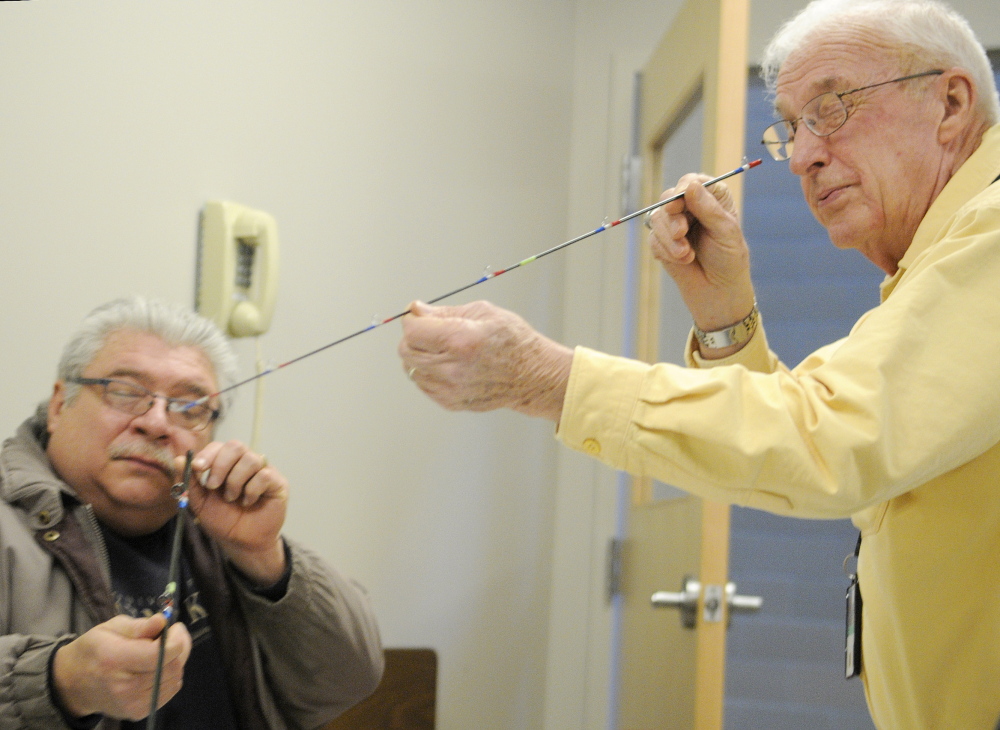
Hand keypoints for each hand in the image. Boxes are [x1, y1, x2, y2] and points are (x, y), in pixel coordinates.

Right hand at [52, 614, 190, 719]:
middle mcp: (124, 686)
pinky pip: (169, 691)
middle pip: (172, 667)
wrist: (73, 684)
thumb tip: (161, 621)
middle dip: (180, 647)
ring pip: (175, 679)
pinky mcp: (137, 713)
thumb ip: (138, 626)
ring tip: (163, 651)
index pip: (159, 655)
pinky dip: (170, 676)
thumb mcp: (110, 627)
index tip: (175, 627)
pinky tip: (157, 667)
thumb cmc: (93, 649)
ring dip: (176, 662)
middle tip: (173, 636)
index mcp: (114, 659)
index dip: (176, 639)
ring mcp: (131, 703)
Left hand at [178, 442, 288, 585]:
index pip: (219, 446)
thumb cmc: (223, 520)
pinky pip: (264, 475)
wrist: (242, 542)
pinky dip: (251, 490)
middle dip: (221, 465)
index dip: (208, 454)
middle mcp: (245, 463)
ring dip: (235, 481)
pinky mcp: (277, 483)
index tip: (197, 468)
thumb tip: (178, 459)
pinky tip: (247, 502)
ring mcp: (263, 471)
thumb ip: (190, 482)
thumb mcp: (200, 503)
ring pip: (250, 460)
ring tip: (231, 498)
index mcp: (227, 464)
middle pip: (236, 446)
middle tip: (213, 486)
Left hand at [398, 300, 573, 421]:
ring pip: (411, 368)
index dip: (412, 319)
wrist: (532, 376)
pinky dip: (428, 372)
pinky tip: (448, 364)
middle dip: (413, 337)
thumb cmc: (514, 342)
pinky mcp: (451, 402)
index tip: (419, 316)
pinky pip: (423, 384)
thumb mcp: (483, 313)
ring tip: (442, 349)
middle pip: (406, 350)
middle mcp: (453, 367)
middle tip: (430, 331)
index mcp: (461, 340)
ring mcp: (450, 388)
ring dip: (420, 355)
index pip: (412, 330)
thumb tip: (416, 310)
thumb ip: (444, 312)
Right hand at [646, 174, 756, 353]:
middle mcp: (691, 209)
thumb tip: (690, 186)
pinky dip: (666, 251)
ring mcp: (674, 226)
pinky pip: (653, 239)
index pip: (691, 182)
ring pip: (657, 219)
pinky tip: (683, 260)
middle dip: (672, 217)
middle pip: (669, 198)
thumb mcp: (725, 232)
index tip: (680, 200)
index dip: (683, 189)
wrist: (718, 293)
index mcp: (711, 199)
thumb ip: (708, 208)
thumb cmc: (729, 260)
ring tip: (686, 255)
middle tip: (681, 232)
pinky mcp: (662, 243)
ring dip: (670, 239)